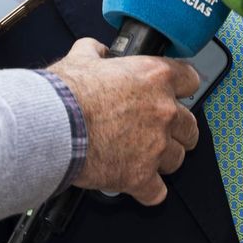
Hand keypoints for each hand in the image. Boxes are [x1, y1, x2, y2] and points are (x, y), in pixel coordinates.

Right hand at [48, 38, 200, 204]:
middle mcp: (163, 111)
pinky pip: (157, 192)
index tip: (174, 94)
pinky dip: (148, 190)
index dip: (181, 88)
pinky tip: (139, 185)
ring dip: (162, 159)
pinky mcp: (141, 176)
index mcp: (155, 77)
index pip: (190, 80)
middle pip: (190, 126)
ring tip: (142, 157)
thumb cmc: (66, 94)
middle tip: (159, 131)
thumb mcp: (81, 58)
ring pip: (177, 159)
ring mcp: (156, 146)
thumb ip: (96, 52)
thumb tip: (97, 51)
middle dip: (177, 130)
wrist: (52, 126)